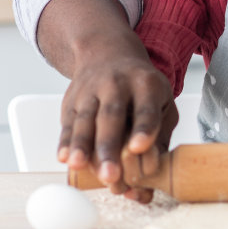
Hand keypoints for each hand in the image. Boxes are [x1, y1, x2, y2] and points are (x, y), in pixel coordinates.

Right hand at [40, 0, 178, 202]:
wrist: (107, 53)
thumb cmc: (140, 87)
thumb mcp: (162, 101)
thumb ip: (161, 135)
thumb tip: (152, 174)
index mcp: (145, 85)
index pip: (145, 108)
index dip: (143, 128)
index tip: (139, 147)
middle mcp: (117, 85)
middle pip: (111, 116)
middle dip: (109, 146)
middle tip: (110, 174)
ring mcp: (91, 92)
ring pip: (85, 119)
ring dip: (82, 144)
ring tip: (79, 165)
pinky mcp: (71, 101)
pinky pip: (68, 123)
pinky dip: (65, 141)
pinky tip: (65, 157)